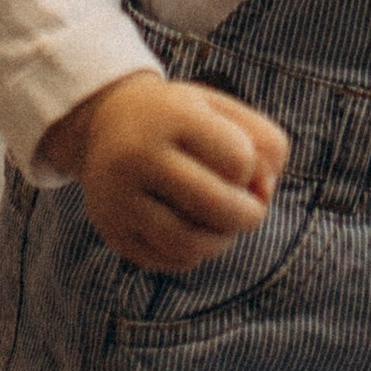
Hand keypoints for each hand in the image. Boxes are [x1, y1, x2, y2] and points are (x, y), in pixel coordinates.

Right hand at [41, 73, 289, 271]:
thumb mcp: (223, 109)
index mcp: (171, 116)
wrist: (105, 122)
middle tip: (252, 210)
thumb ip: (265, 143)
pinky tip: (193, 231)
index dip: (252, 167)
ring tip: (223, 224)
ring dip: (223, 241)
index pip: (238, 159)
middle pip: (217, 207)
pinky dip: (195, 254)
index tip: (239, 161)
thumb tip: (264, 194)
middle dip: (250, 215)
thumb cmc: (181, 118)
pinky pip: (170, 261)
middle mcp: (138, 156)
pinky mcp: (113, 232)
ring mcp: (119, 198)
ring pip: (191, 244)